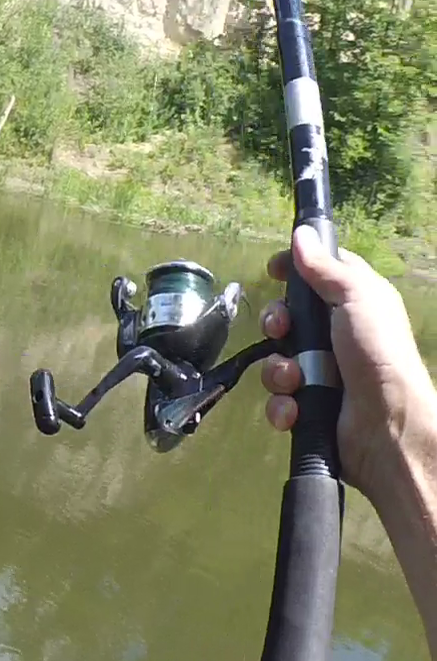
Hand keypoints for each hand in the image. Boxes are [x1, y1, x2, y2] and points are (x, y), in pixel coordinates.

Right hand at [259, 225, 436, 500]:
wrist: (386, 426)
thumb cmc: (377, 354)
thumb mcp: (357, 299)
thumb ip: (326, 268)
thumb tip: (302, 234)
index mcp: (355, 305)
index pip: (319, 275)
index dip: (295, 270)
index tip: (274, 270)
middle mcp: (337, 336)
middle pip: (288, 317)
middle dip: (277, 324)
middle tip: (282, 331)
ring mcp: (322, 373)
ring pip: (277, 360)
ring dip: (279, 371)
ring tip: (296, 381)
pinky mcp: (310, 406)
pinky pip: (278, 399)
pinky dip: (283, 405)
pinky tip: (297, 409)